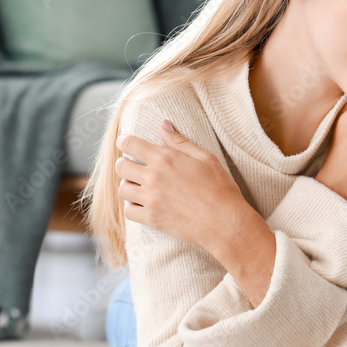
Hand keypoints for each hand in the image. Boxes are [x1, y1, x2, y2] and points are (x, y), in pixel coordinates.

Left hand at [115, 121, 249, 252]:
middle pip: (121, 166)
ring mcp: (151, 199)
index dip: (124, 141)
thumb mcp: (204, 158)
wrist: (225, 222)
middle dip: (124, 163)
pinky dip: (131, 207)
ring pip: (122, 189)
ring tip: (139, 186)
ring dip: (128, 185)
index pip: (130, 144)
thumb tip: (163, 124)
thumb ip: (180, 141)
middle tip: (133, 166)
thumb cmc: (219, 188)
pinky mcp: (152, 219)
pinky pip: (128, 211)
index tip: (124, 142)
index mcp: (165, 159)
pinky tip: (142, 204)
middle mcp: (153, 178)